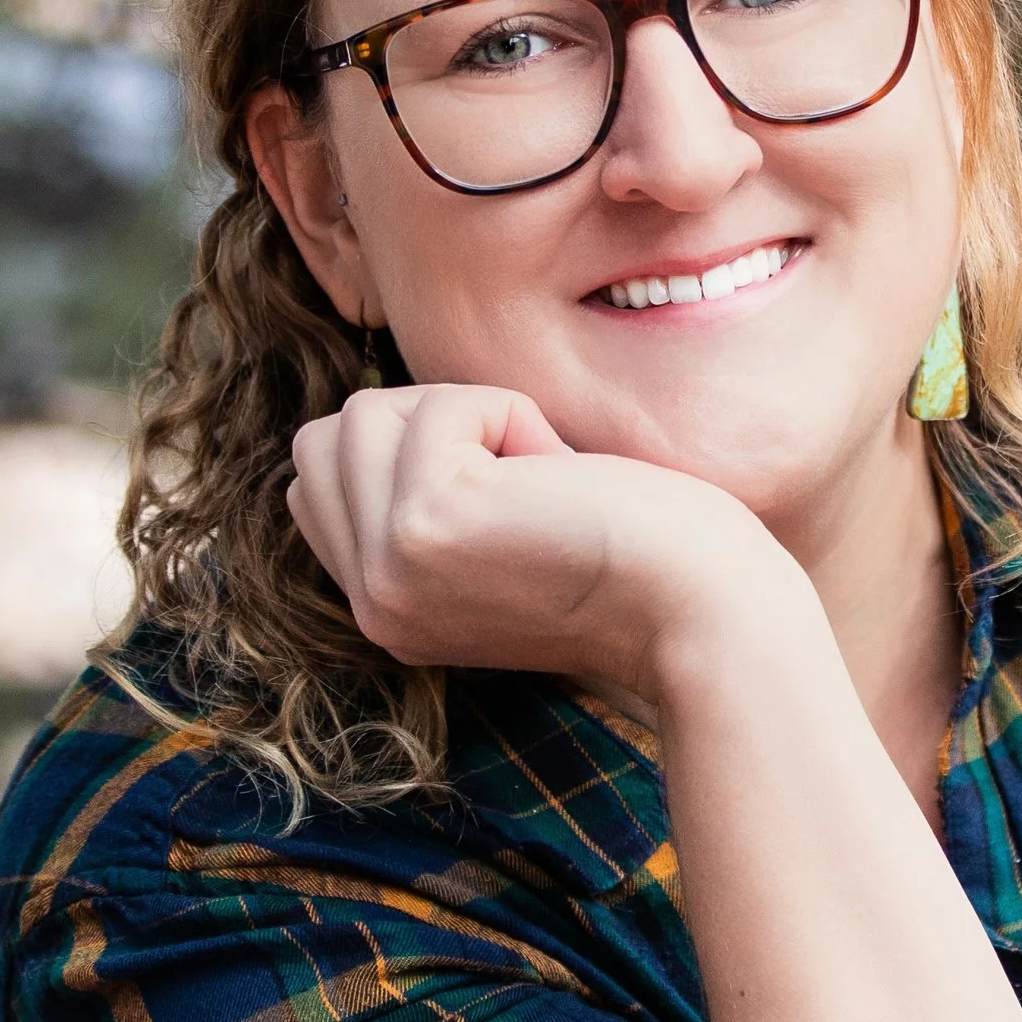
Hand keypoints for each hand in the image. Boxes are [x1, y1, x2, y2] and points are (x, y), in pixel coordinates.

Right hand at [287, 380, 794, 702]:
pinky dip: (511, 416)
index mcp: (384, 610)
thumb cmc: (634, 558)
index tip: (503, 493)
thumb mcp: (496, 540)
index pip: (317, 481)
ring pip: (366, 413)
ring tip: (542, 486)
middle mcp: (371, 602)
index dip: (409, 450)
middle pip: (326, 439)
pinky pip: (438, 407)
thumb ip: (422, 501)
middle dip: (427, 425)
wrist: (704, 614)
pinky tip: (561, 481)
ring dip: (471, 418)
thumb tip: (376, 412)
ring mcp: (387, 569)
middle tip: (525, 485)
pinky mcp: (422, 525)